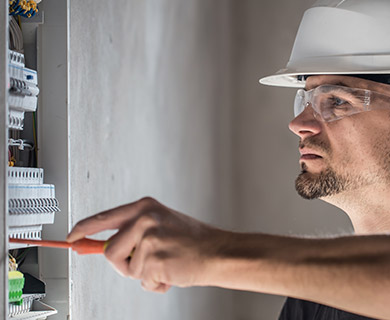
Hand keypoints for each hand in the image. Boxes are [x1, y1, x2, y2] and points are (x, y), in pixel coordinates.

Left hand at [67, 197, 224, 292]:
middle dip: (124, 264)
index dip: (83, 230)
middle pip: (110, 251)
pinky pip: (142, 280)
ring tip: (166, 263)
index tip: (71, 238)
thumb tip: (105, 245)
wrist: (217, 252)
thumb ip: (135, 230)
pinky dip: (156, 283)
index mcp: (144, 207)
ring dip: (144, 274)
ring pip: (127, 269)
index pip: (104, 217)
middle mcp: (144, 219)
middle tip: (146, 263)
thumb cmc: (193, 240)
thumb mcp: (162, 224)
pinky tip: (172, 271)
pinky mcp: (154, 259)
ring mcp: (149, 239)